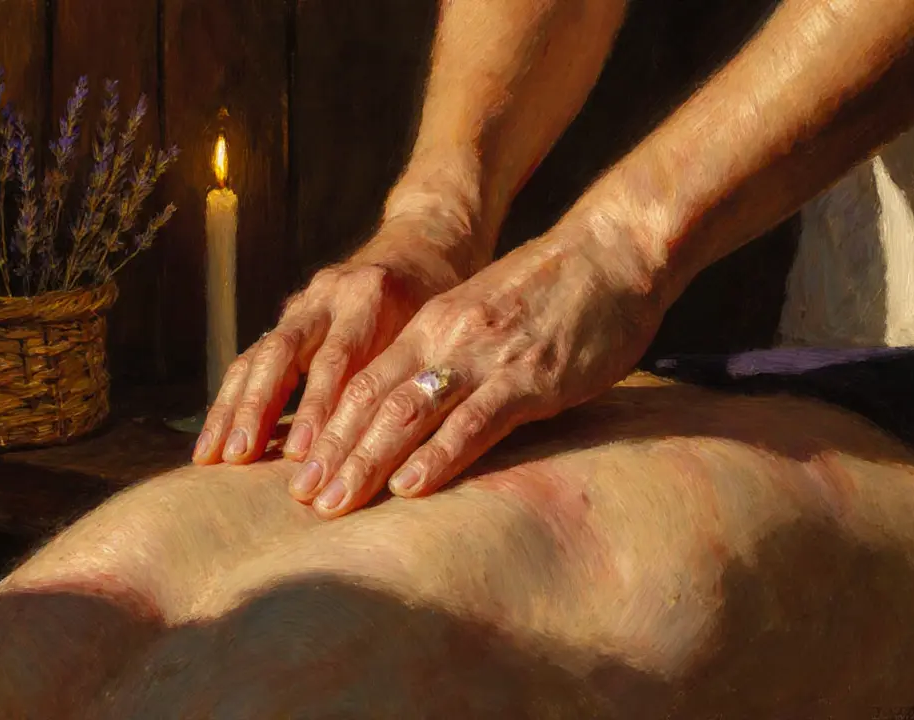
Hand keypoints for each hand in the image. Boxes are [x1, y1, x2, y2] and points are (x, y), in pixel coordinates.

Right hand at [191, 211, 473, 466]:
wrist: (420, 246)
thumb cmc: (441, 300)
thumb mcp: (436, 328)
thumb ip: (409, 372)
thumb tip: (399, 449)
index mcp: (371, 295)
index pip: (337, 358)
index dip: (316, 406)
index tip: (301, 453)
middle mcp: (328, 295)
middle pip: (281, 353)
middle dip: (256, 408)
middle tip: (238, 457)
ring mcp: (302, 305)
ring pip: (256, 356)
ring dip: (231, 408)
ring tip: (211, 456)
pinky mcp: (287, 318)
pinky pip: (252, 360)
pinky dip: (231, 400)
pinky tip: (214, 439)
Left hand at [288, 219, 667, 517]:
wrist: (614, 251)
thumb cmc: (554, 290)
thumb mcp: (483, 316)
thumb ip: (449, 355)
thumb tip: (420, 408)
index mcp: (431, 325)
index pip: (361, 382)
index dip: (327, 428)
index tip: (300, 469)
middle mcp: (445, 339)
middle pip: (371, 401)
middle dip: (332, 453)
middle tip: (300, 498)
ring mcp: (485, 358)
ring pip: (408, 412)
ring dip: (366, 461)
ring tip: (334, 502)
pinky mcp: (529, 379)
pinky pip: (473, 421)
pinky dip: (437, 455)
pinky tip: (410, 486)